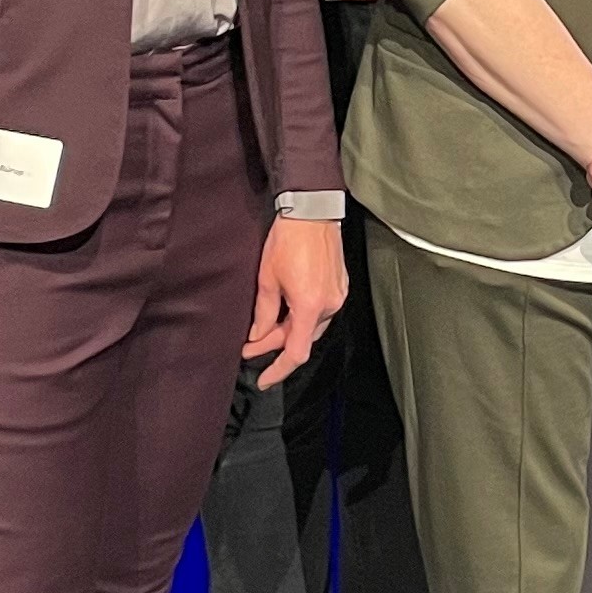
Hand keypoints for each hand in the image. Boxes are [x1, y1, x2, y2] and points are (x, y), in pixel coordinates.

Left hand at [246, 217, 349, 384]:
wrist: (313, 212)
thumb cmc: (288, 240)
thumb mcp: (267, 278)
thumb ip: (264, 313)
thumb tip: (258, 335)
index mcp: (310, 307)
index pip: (296, 353)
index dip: (278, 370)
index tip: (263, 380)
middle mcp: (329, 305)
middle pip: (302, 339)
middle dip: (276, 344)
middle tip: (251, 345)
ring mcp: (338, 296)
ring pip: (311, 326)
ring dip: (289, 330)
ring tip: (266, 326)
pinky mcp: (340, 287)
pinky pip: (321, 312)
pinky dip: (303, 317)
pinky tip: (287, 311)